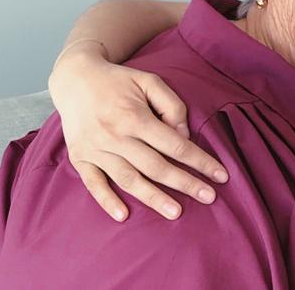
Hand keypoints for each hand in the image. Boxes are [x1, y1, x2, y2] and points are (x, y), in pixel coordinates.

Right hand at [48, 44, 227, 220]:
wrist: (74, 79)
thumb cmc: (119, 80)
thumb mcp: (150, 81)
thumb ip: (172, 105)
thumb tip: (183, 135)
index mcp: (135, 117)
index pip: (175, 145)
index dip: (200, 161)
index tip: (220, 175)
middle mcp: (114, 136)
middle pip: (156, 166)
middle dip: (185, 184)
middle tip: (209, 198)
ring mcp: (95, 149)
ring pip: (128, 179)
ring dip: (153, 198)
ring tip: (176, 213)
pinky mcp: (80, 158)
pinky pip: (93, 184)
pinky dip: (107, 200)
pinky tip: (123, 215)